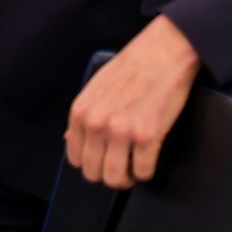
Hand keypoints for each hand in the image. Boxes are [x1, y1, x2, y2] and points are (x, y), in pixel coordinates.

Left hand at [64, 15, 202, 188]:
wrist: (161, 53)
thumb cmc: (130, 69)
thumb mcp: (95, 89)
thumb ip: (83, 117)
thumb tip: (70, 142)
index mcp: (80, 112)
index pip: (75, 158)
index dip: (91, 164)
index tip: (103, 161)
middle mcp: (96, 123)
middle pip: (93, 173)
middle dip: (109, 174)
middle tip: (122, 167)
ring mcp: (121, 131)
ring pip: (115, 179)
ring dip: (127, 178)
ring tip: (135, 166)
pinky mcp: (147, 136)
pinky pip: (144, 172)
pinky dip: (147, 171)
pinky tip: (149, 157)